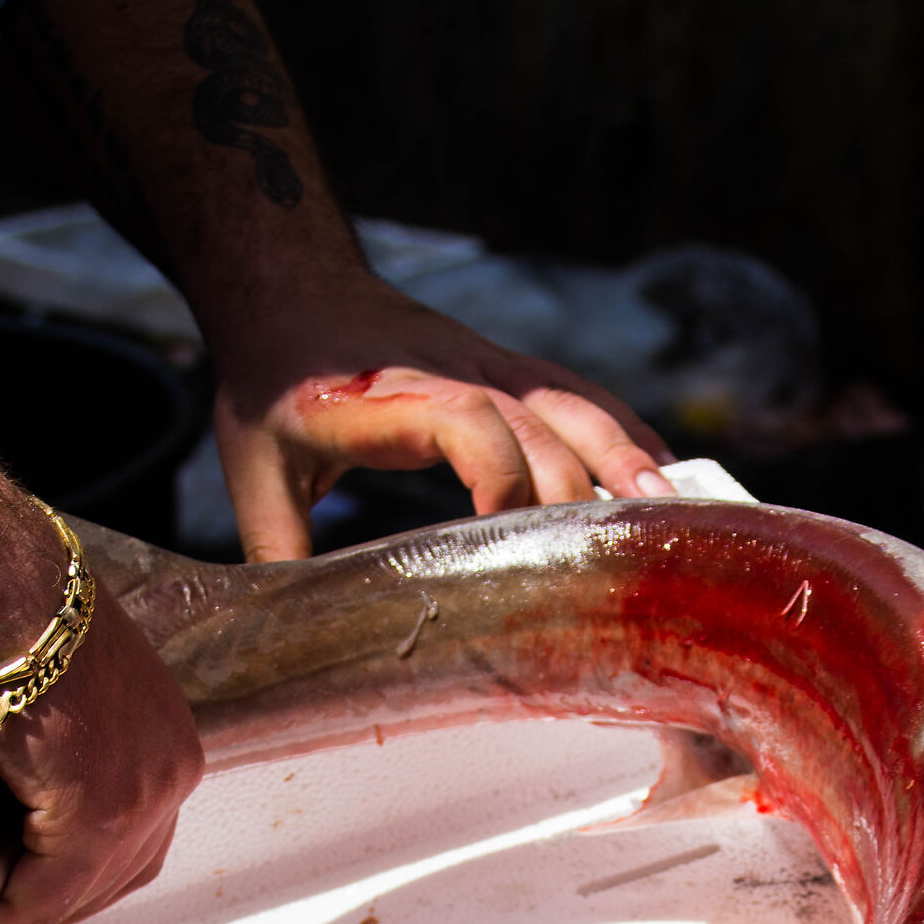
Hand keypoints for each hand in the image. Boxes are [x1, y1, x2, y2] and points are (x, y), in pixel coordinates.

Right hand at [0, 514, 204, 923]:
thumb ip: (3, 778)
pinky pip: (51, 892)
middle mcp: (173, 771)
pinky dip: (10, 916)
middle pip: (118, 872)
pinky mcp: (98, 813)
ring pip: (84, 890)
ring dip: (22, 907)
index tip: (4, 870)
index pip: (133, 835)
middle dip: (47, 894)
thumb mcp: (26, 711)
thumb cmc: (1, 629)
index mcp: (166, 739)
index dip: (66, 868)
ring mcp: (142, 795)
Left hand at [210, 274, 678, 561]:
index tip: (503, 535)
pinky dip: (625, 435)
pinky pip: (580, 396)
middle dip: (576, 495)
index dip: (496, 471)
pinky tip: (663, 475)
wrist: (288, 282)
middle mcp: (450, 371)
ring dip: (623, 459)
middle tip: (606, 568)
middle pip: (537, 425)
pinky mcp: (507, 366)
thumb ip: (278, 554)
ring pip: (573, 406)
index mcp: (385, 397)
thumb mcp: (254, 471)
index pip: (463, 418)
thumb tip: (288, 642)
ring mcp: (487, 363)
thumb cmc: (270, 379)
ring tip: (670, 514)